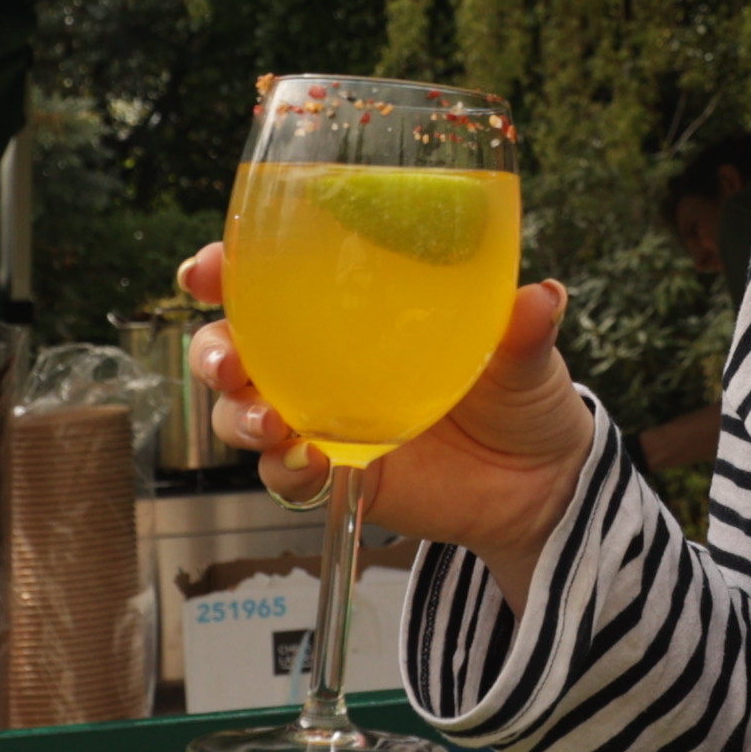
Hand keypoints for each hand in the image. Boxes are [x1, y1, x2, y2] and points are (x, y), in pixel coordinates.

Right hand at [177, 246, 588, 609]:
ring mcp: (320, 418)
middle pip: (232, 344)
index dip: (226, 268)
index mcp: (352, 308)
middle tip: (226, 357)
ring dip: (237, 412)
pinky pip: (285, 474)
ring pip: (241, 411)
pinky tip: (307, 462)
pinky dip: (284, 469)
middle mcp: (319, 359)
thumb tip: (542, 297)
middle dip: (211, 346)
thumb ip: (523, 329)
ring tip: (271, 421)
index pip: (270, 276)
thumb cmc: (521, 396)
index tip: (208, 268)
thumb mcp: (525, 355)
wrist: (536, 484)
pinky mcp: (334, 473)